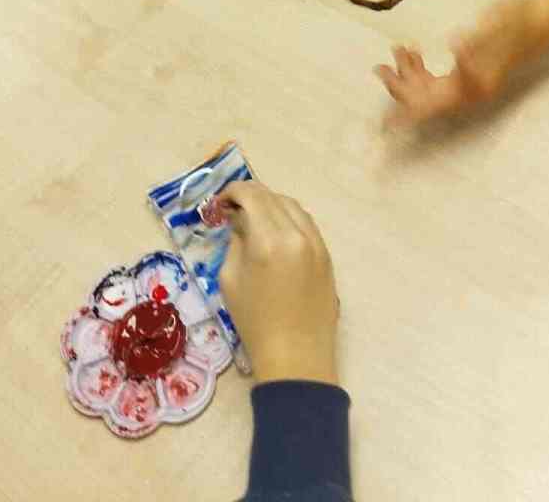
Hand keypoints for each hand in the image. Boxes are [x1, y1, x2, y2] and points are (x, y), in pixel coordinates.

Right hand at [219, 182, 338, 385]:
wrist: (296, 356)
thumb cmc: (255, 322)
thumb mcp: (231, 279)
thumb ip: (236, 241)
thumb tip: (240, 220)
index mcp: (269, 240)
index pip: (251, 195)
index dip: (233, 192)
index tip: (221, 203)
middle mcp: (296, 233)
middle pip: (272, 196)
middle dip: (250, 196)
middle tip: (233, 209)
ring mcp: (316, 243)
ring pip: (292, 206)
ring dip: (271, 204)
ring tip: (255, 218)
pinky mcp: (327, 254)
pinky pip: (306, 223)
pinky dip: (289, 218)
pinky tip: (277, 231)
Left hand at [377, 0, 543, 125]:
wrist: (533, 21)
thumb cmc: (518, 18)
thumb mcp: (501, 20)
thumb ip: (479, 35)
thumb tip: (455, 48)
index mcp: (478, 85)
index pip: (437, 106)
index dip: (410, 114)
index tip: (386, 121)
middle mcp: (471, 92)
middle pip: (426, 102)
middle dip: (400, 88)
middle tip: (380, 68)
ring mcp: (466, 86)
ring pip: (426, 92)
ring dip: (405, 75)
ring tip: (395, 50)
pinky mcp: (463, 76)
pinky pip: (432, 81)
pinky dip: (417, 68)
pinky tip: (410, 50)